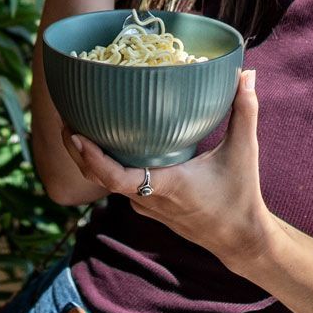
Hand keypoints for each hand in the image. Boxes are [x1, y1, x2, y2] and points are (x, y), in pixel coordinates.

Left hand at [67, 69, 277, 273]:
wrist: (240, 239)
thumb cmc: (240, 197)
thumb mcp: (244, 151)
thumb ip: (244, 111)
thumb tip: (247, 73)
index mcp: (165, 186)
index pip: (116, 178)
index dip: (92, 158)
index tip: (76, 135)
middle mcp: (149, 199)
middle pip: (100, 178)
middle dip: (79, 151)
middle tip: (66, 118)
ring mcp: (147, 207)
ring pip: (108, 182)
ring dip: (90, 158)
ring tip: (78, 125)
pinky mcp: (150, 208)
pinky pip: (121, 185)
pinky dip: (108, 166)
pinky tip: (109, 144)